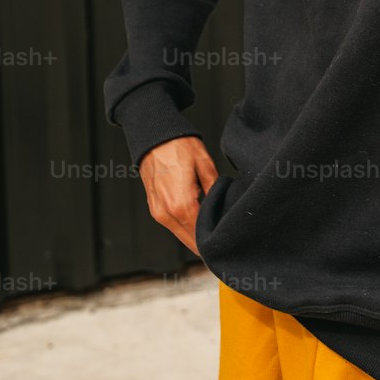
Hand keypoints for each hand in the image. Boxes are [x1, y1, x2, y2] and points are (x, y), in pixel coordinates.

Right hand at [138, 136, 218, 254]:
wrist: (154, 136)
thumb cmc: (179, 146)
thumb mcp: (205, 165)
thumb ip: (215, 190)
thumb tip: (222, 207)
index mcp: (181, 204)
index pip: (200, 235)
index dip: (213, 241)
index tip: (225, 243)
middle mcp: (166, 213)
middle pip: (189, 240)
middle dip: (205, 243)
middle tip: (221, 241)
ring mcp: (158, 212)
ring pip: (180, 235)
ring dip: (194, 235)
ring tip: (211, 230)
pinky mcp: (154, 208)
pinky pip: (172, 225)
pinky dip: (184, 226)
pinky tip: (196, 219)